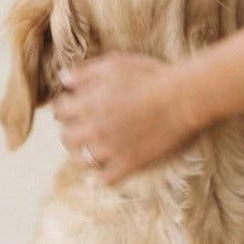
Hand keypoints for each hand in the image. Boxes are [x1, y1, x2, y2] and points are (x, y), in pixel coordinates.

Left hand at [52, 52, 193, 183]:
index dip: (66, 106)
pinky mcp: (128, 165)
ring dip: (85, 153)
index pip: (60, 111)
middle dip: (72, 131)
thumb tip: (63, 79)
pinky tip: (111, 165)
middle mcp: (93, 129)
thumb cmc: (151, 76)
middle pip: (67, 138)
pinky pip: (104, 180)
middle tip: (85, 126)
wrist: (183, 99)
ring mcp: (110, 150)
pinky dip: (104, 174)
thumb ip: (85, 72)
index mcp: (87, 104)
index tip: (75, 104)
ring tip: (97, 146)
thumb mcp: (115, 64)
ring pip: (81, 161)